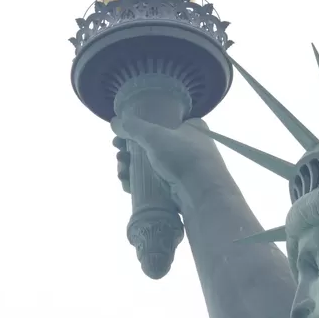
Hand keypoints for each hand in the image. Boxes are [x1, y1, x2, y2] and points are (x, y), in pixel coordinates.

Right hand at [111, 116, 230, 210]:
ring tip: (121, 172)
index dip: (138, 130)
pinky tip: (126, 183)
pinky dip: (140, 182)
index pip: (161, 124)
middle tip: (119, 155)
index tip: (120, 137)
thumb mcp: (155, 136)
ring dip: (132, 168)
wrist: (204, 196)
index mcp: (192, 127)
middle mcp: (191, 146)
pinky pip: (155, 183)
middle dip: (130, 152)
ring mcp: (185, 169)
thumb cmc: (184, 157)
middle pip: (152, 146)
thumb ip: (133, 128)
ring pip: (152, 166)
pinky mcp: (179, 188)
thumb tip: (114, 121)